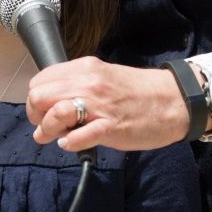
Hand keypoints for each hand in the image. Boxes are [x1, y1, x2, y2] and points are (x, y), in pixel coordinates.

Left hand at [27, 57, 190, 152]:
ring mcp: (100, 105)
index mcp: (85, 68)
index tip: (43, 112)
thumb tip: (51, 106)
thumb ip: (77, 87)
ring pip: (55, 113)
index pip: (40, 81)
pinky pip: (79, 136)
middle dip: (37, 116)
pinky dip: (69, 143)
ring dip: (49, 130)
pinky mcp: (111, 126)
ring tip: (57, 136)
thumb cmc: (139, 93)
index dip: (36, 100)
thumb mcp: (103, 78)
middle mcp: (88, 82)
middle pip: (40, 96)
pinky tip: (71, 143)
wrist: (174, 100)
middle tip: (47, 127)